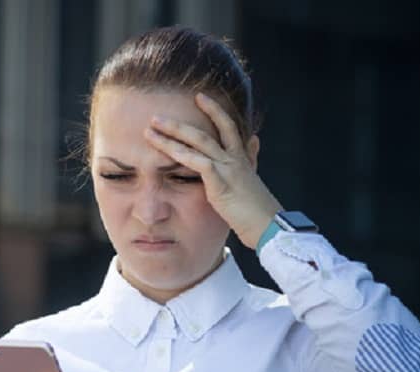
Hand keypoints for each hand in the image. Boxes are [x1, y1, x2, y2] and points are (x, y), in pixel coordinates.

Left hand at [143, 92, 282, 249]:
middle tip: (156, 116)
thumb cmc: (257, 208)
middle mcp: (234, 159)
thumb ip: (250, 156)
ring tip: (152, 129)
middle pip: (205, 131)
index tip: (199, 96)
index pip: (227, 125)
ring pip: (198, 143)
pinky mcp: (221, 183)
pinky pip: (198, 163)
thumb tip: (254, 138)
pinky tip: (164, 151)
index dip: (214, 109)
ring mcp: (228, 169)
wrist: (268, 226)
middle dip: (179, 122)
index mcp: (240, 157)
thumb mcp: (252, 177)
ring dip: (172, 134)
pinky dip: (181, 155)